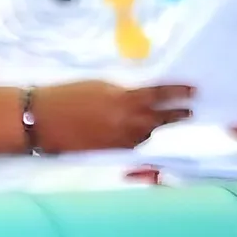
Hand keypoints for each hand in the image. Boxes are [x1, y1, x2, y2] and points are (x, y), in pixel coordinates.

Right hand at [33, 82, 194, 154]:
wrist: (42, 120)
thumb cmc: (67, 95)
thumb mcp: (100, 86)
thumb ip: (124, 92)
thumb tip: (141, 97)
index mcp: (124, 99)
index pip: (160, 95)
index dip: (179, 92)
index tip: (194, 90)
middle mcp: (126, 121)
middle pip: (160, 118)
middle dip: (176, 114)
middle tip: (190, 111)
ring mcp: (119, 138)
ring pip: (148, 133)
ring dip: (157, 126)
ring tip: (167, 120)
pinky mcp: (110, 150)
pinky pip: (133, 143)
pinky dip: (139, 136)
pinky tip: (140, 132)